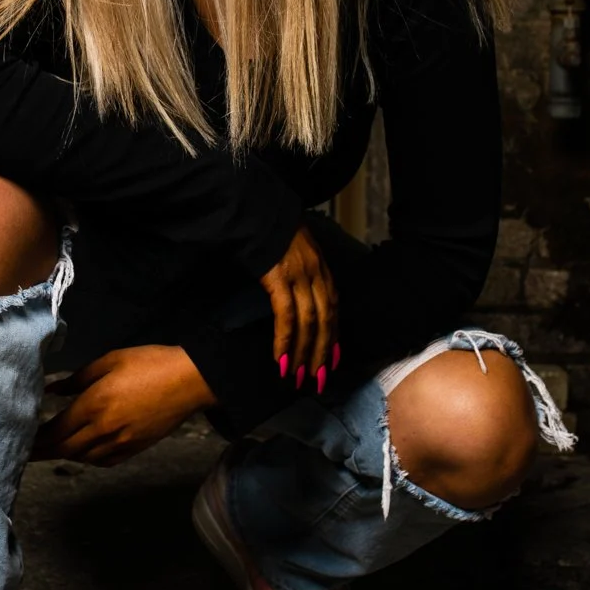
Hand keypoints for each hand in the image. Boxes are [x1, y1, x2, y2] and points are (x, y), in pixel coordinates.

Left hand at [34, 345, 214, 466]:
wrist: (190, 380)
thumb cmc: (149, 363)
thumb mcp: (109, 361)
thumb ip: (77, 378)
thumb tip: (53, 389)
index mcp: (93, 405)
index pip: (55, 430)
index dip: (36, 438)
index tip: (22, 438)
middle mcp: (103, 430)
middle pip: (65, 449)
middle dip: (43, 453)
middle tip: (25, 454)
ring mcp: (120, 443)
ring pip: (83, 458)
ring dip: (64, 455)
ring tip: (51, 451)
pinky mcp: (135, 448)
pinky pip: (104, 461)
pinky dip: (88, 459)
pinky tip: (83, 452)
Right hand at [259, 223, 338, 391]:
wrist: (256, 209)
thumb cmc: (271, 232)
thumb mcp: (296, 252)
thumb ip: (302, 274)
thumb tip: (301, 299)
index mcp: (322, 269)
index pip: (333, 310)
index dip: (334, 338)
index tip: (332, 362)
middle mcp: (316, 274)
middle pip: (326, 321)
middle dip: (323, 354)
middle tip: (317, 380)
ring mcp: (299, 276)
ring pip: (309, 323)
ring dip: (304, 353)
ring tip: (298, 376)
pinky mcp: (279, 278)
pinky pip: (286, 316)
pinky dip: (285, 340)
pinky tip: (281, 358)